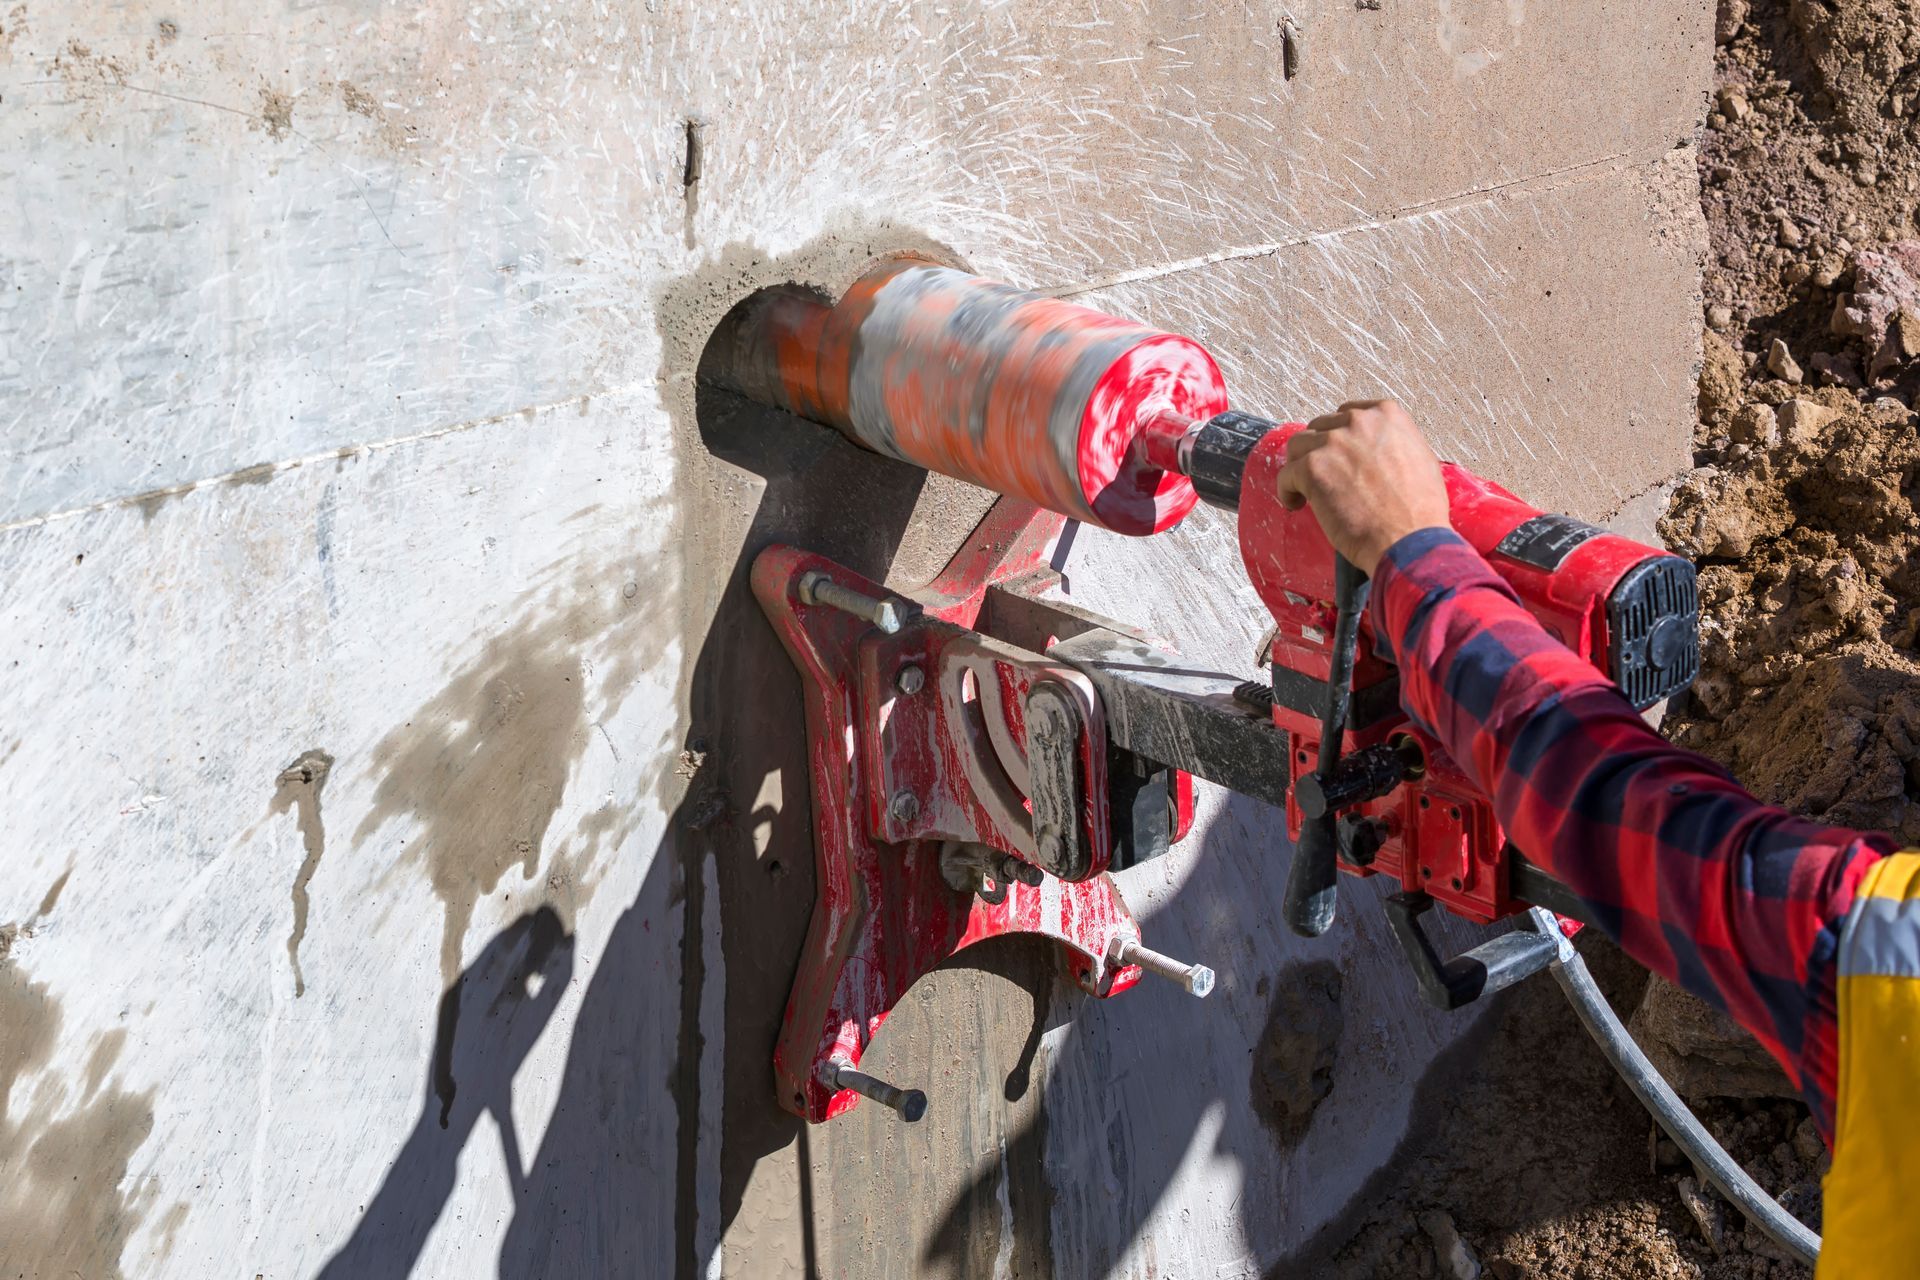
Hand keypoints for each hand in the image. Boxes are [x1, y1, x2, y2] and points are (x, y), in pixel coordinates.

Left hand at [1274, 399, 1451, 575]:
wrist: (1407, 539)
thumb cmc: (1418, 511)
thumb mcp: (1420, 459)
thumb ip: (1392, 443)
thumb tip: (1375, 449)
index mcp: (1386, 415)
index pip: (1347, 414)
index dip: (1339, 436)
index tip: (1337, 454)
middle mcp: (1358, 421)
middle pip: (1321, 428)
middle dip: (1320, 451)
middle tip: (1322, 475)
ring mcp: (1333, 442)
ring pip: (1298, 446)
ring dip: (1300, 466)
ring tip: (1306, 489)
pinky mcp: (1312, 468)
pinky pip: (1286, 475)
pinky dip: (1287, 490)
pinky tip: (1295, 503)